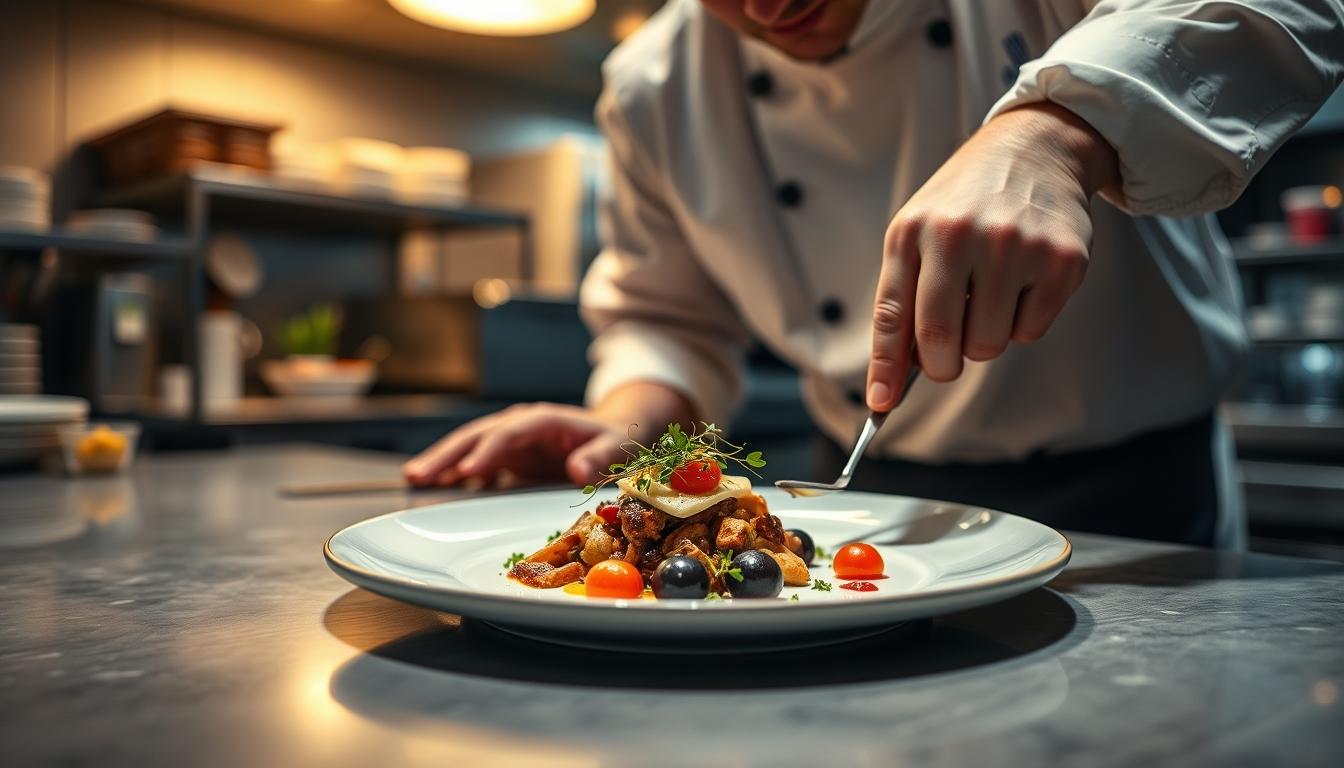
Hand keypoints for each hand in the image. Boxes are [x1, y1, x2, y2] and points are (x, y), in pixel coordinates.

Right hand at [402, 403, 629, 487]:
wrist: (608, 436)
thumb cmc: (611, 441)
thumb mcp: (612, 448)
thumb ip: (597, 458)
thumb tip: (577, 471)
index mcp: (542, 420)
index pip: (508, 434)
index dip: (487, 452)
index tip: (468, 472)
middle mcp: (519, 425)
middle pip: (477, 437)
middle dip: (447, 454)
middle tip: (418, 474)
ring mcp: (509, 440)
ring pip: (468, 447)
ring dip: (442, 462)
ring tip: (414, 478)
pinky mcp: (505, 456)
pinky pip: (475, 463)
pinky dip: (454, 473)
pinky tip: (436, 487)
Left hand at [866, 103, 1118, 409]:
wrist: (1035, 147)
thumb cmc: (966, 200)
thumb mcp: (918, 231)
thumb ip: (902, 297)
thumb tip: (894, 374)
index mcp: (914, 232)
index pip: (892, 316)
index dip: (885, 368)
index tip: (879, 406)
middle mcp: (961, 237)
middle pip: (940, 342)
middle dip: (941, 364)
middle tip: (946, 356)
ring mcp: (1015, 247)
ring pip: (988, 344)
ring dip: (984, 339)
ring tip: (988, 296)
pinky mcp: (1061, 261)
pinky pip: (1030, 332)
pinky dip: (1022, 322)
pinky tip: (1021, 282)